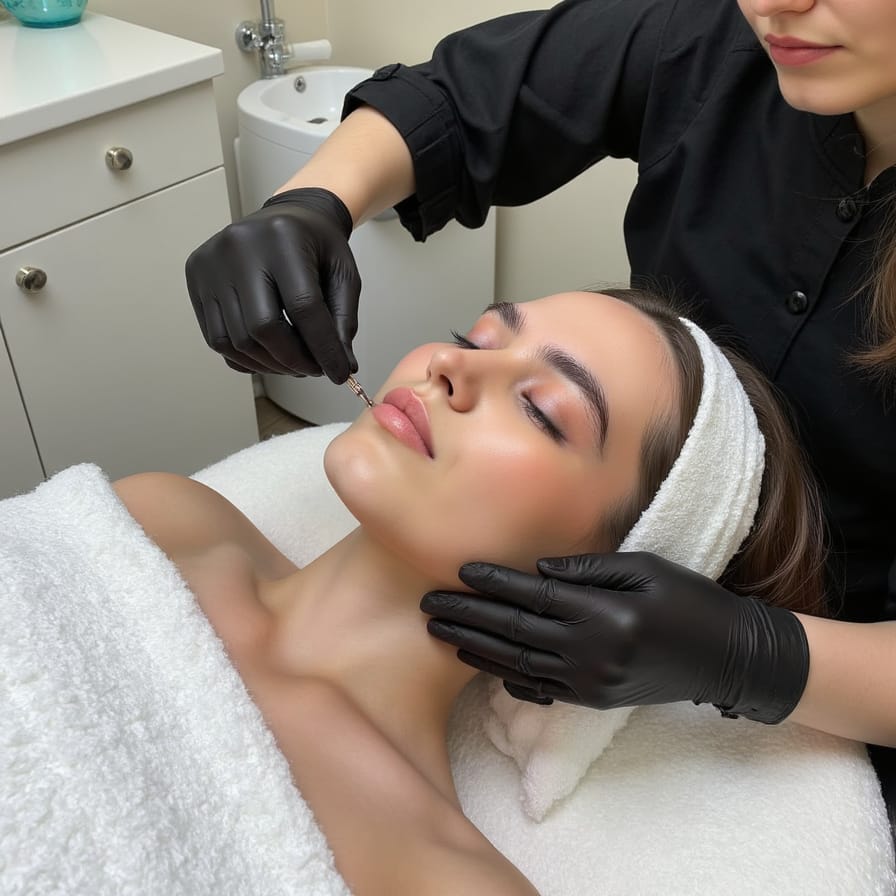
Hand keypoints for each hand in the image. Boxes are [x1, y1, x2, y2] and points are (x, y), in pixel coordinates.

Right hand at [184, 187, 360, 378]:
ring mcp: (212, 263)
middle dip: (293, 360)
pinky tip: (268, 356)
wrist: (286, 217)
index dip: (323, 349)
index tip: (339, 373)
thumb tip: (342, 367)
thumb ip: (343, 320)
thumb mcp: (343, 274)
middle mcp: (240, 247)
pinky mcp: (196, 278)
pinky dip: (245, 358)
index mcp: (283, 239)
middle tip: (313, 369)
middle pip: (263, 327)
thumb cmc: (316, 246)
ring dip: (270, 364)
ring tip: (293, 364)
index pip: (303, 307)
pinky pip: (216, 337)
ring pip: (236, 340)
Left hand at [421, 552, 809, 723]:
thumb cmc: (689, 600)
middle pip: (515, 631)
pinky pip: (540, 689)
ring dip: (475, 649)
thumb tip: (537, 568)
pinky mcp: (593, 698)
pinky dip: (506, 677)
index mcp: (605, 613)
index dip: (494, 583)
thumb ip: (590, 568)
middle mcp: (592, 651)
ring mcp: (590, 681)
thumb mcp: (646, 567)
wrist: (726, 657)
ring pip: (518, 664)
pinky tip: (480, 665)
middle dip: (468, 617)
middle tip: (429, 607)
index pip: (534, 595)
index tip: (460, 571)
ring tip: (440, 634)